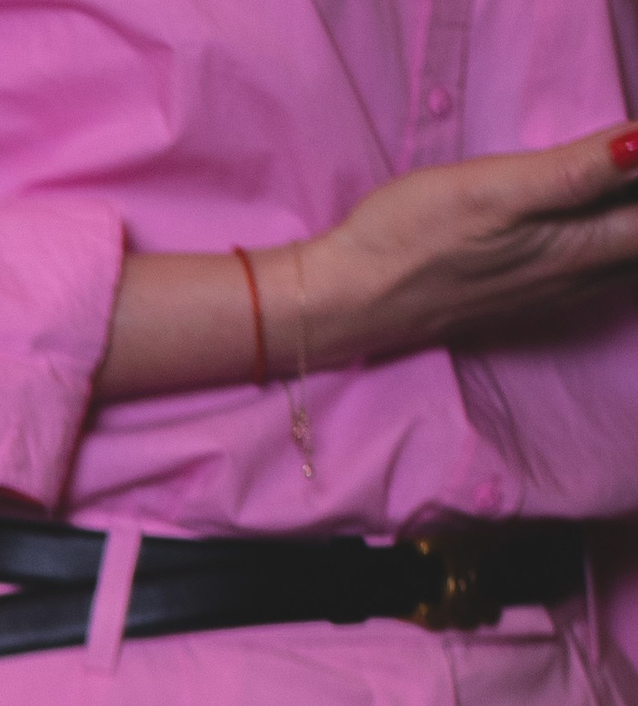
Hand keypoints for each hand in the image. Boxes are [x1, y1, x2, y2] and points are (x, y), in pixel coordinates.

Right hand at [311, 123, 637, 366]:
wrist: (339, 301)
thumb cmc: (407, 237)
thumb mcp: (491, 190)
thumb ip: (575, 171)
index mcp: (575, 249)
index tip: (629, 161)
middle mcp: (569, 280)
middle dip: (635, 209)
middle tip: (623, 177)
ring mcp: (541, 297)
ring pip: (618, 266)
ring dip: (627, 234)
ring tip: (616, 201)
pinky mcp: (512, 302)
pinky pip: (586, 279)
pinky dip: (606, 254)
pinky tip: (591, 237)